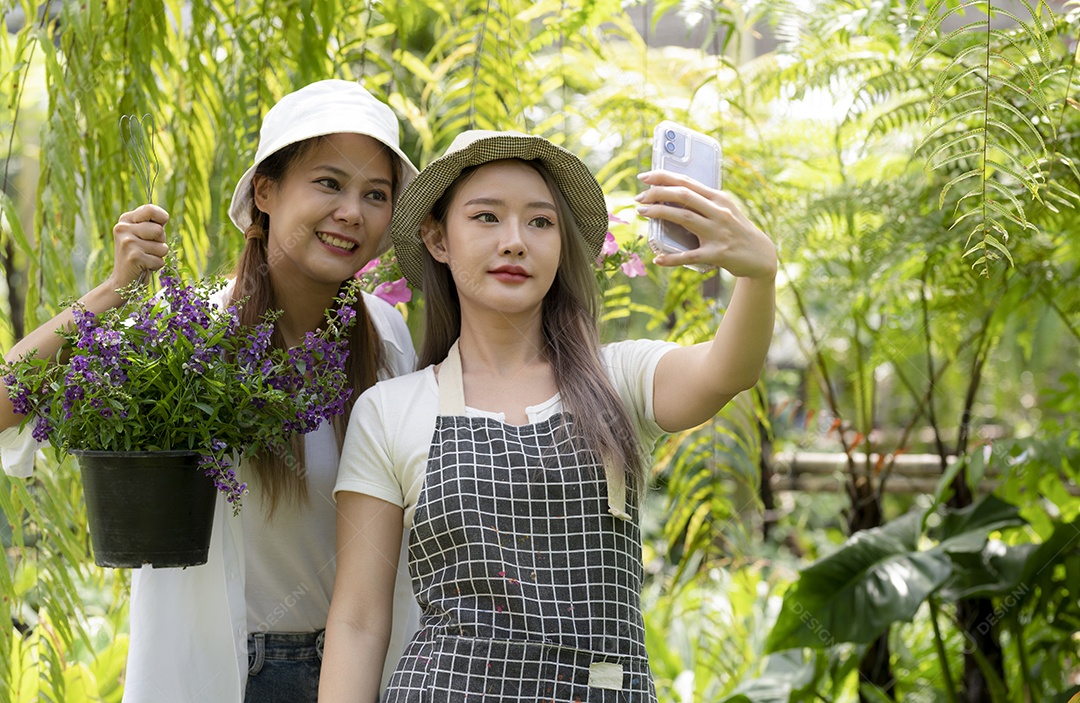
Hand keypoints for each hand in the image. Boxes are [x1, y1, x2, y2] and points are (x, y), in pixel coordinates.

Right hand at [107, 204, 169, 289]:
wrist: (121, 281)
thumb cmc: (137, 255)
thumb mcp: (140, 235)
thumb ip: (151, 224)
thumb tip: (165, 216)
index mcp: (125, 220)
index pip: (150, 209)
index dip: (162, 217)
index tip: (161, 224)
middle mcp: (123, 228)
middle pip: (159, 230)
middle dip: (160, 242)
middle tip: (148, 249)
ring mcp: (128, 243)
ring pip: (162, 247)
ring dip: (159, 255)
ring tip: (145, 258)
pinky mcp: (134, 257)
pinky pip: (160, 260)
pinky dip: (156, 266)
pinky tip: (143, 266)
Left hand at [636, 171, 776, 279]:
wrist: (761, 255)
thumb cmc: (736, 230)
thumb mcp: (724, 210)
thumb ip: (703, 203)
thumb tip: (672, 195)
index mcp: (719, 198)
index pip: (687, 182)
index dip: (664, 177)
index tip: (644, 177)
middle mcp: (719, 212)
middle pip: (683, 196)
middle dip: (657, 193)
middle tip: (639, 197)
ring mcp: (718, 232)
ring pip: (684, 218)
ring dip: (660, 214)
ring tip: (642, 212)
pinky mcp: (718, 254)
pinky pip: (690, 256)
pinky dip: (672, 258)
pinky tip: (658, 259)